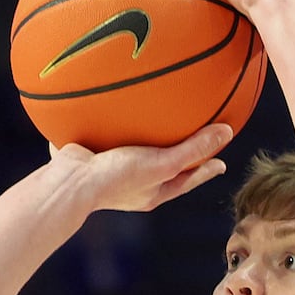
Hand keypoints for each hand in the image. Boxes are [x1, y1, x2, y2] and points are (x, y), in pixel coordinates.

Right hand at [50, 123, 231, 212]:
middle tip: (195, 140)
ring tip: (154, 118)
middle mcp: (133, 182)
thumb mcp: (161, 164)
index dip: (205, 170)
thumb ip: (192, 150)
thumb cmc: (116, 178)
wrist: (68, 181)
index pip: (187, 179)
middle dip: (178, 155)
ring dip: (145, 138)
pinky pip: (109, 135)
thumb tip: (227, 132)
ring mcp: (111, 169)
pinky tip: (115, 102)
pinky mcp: (92, 154)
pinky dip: (115, 123)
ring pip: (135, 150)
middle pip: (163, 167)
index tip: (221, 162)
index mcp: (152, 192)